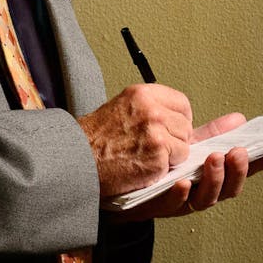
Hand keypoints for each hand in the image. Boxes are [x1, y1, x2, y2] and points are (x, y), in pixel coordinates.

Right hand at [77, 84, 194, 197]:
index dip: (178, 119)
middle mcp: (151, 110)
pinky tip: (143, 164)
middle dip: (174, 138)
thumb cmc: (92, 139)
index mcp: (142, 94)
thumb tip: (174, 116)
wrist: (77, 159)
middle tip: (150, 145)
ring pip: (184, 145)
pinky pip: (177, 162)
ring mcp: (156, 132)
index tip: (169, 128)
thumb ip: (149, 109)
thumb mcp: (120, 109)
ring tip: (144, 154)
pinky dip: (163, 167)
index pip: (181, 103)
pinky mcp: (158, 155)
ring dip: (170, 154)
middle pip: (186, 125)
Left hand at [115, 112, 262, 220]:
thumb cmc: (151, 162)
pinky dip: (178, 194)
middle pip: (227, 190)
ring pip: (203, 199)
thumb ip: (211, 135)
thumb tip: (239, 119)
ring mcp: (177, 202)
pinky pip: (168, 204)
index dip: (261, 163)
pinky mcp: (152, 206)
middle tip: (237, 152)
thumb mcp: (185, 145)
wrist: (109, 179)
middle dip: (236, 172)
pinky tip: (182, 182)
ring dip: (213, 180)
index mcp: (208, 178)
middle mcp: (197, 194)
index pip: (241, 171)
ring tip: (214, 160)